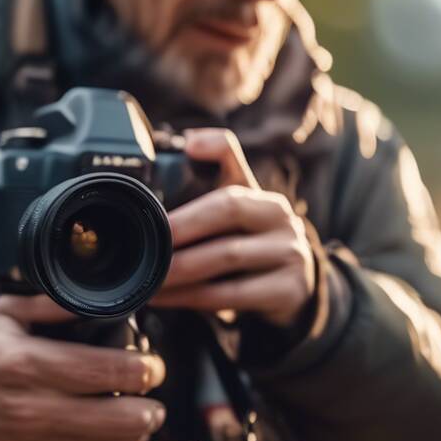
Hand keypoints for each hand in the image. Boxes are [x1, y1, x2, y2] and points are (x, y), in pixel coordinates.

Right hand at [0, 295, 166, 440]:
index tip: (152, 365)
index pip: (95, 370)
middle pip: (109, 415)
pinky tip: (123, 430)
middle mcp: (32, 404)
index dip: (136, 370)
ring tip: (147, 412)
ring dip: (136, 429)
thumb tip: (94, 297)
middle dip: (146, 406)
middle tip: (155, 389)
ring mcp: (35, 436)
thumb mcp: (5, 313)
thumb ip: (52, 303)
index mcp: (25, 362)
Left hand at [151, 128, 314, 326]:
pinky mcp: (289, 289)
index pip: (236, 158)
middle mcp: (281, 217)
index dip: (212, 148)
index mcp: (262, 195)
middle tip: (146, 238)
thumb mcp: (237, 217)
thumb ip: (216, 180)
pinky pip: (232, 293)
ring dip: (180, 267)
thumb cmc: (250, 248)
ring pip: (228, 253)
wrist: (293, 291)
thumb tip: (189, 142)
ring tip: (149, 275)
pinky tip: (167, 298)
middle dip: (182, 223)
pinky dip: (192, 297)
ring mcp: (290, 252)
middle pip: (229, 207)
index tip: (185, 151)